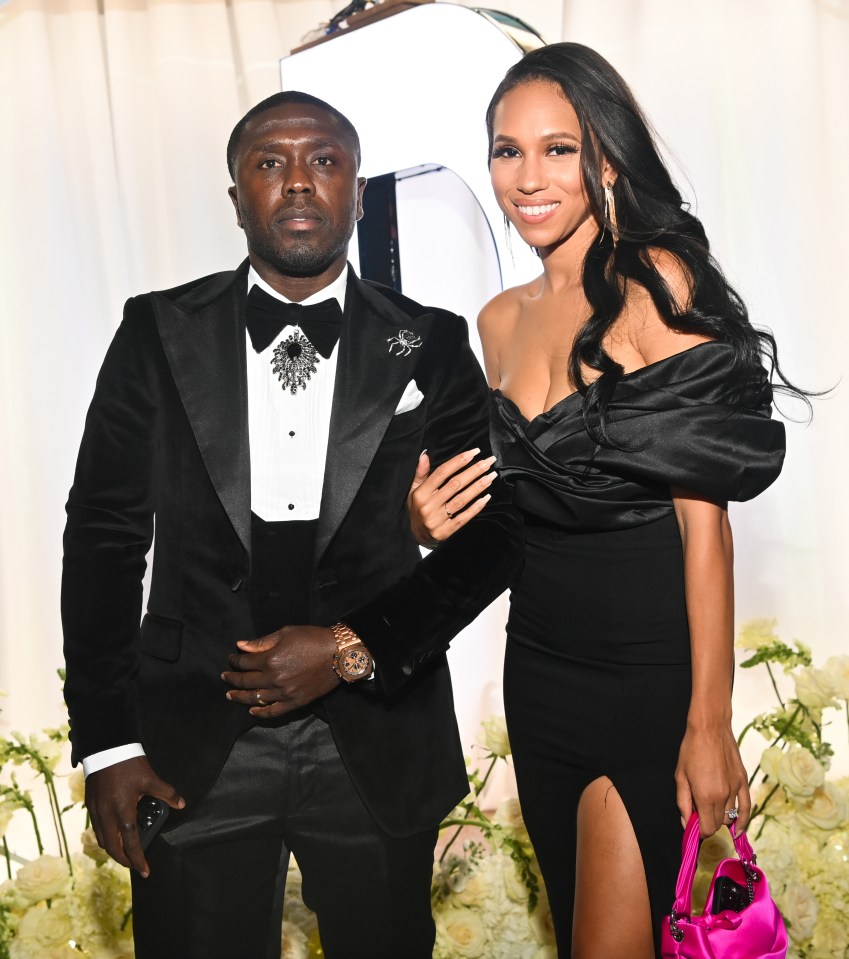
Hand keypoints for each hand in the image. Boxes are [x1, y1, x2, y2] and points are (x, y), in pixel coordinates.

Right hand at [85, 756, 184, 876]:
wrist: (105, 748)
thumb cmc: (128, 764)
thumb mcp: (150, 778)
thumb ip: (166, 793)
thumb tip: (181, 804)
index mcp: (122, 812)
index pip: (131, 843)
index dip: (138, 859)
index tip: (145, 871)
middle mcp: (106, 816)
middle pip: (113, 848)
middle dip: (124, 860)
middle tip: (136, 864)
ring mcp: (95, 811)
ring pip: (102, 840)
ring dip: (113, 849)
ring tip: (126, 852)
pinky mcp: (90, 805)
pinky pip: (96, 828)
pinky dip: (106, 837)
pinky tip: (114, 834)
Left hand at [222, 625, 340, 717]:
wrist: (339, 654)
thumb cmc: (312, 639)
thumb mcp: (286, 633)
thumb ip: (261, 642)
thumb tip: (240, 646)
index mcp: (270, 659)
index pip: (244, 662)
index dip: (235, 660)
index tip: (232, 658)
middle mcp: (274, 678)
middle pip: (246, 682)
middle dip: (232, 678)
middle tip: (224, 677)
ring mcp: (284, 693)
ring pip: (255, 698)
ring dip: (240, 696)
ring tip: (230, 694)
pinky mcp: (295, 702)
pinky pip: (273, 711)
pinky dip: (260, 713)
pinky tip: (252, 710)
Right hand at [407, 449, 496, 546]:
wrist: (414, 536)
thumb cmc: (417, 508)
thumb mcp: (414, 490)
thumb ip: (421, 473)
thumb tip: (424, 454)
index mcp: (421, 493)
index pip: (442, 473)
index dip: (459, 461)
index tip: (474, 452)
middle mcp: (428, 506)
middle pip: (455, 484)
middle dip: (474, 471)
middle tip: (489, 461)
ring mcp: (436, 520)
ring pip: (461, 500)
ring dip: (478, 487)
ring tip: (491, 476)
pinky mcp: (445, 532)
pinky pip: (463, 518)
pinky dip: (476, 508)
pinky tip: (486, 497)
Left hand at [675, 723, 750, 837]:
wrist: (710, 728)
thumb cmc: (691, 749)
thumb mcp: (680, 776)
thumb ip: (683, 802)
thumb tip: (687, 823)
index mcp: (705, 795)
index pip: (707, 829)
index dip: (699, 832)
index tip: (694, 827)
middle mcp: (723, 796)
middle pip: (718, 824)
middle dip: (708, 823)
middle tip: (698, 812)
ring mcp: (735, 789)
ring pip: (730, 816)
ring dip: (720, 818)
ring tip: (711, 810)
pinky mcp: (743, 782)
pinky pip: (747, 807)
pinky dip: (743, 821)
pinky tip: (738, 830)